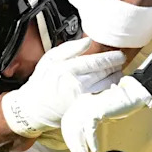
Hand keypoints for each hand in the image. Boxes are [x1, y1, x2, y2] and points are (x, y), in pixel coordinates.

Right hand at [2, 37, 125, 137]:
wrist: (32, 109)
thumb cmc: (41, 83)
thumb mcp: (49, 60)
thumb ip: (69, 48)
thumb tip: (88, 40)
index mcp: (67, 69)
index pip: (96, 61)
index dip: (112, 58)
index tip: (119, 56)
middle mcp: (75, 84)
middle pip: (105, 73)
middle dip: (116, 67)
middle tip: (120, 64)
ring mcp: (81, 99)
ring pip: (108, 86)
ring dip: (116, 79)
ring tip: (116, 74)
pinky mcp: (84, 111)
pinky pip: (103, 99)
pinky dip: (110, 92)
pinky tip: (111, 88)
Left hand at [61, 75, 151, 151]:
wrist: (131, 95)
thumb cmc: (117, 105)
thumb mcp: (100, 112)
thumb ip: (90, 119)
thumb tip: (83, 136)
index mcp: (80, 102)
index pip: (68, 122)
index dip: (69, 137)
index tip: (74, 149)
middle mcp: (81, 103)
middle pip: (70, 126)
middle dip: (73, 143)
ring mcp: (87, 106)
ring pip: (78, 129)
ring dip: (80, 145)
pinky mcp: (96, 110)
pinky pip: (90, 130)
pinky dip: (92, 142)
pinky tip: (95, 150)